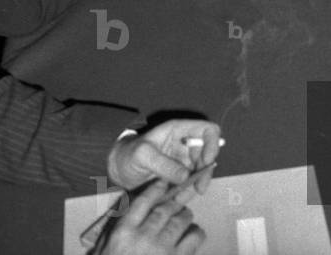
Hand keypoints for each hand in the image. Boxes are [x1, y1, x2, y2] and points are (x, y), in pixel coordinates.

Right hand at [99, 180, 203, 254]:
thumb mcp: (105, 249)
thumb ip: (118, 228)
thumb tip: (133, 207)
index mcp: (124, 232)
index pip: (143, 201)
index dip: (155, 189)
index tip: (163, 183)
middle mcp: (144, 237)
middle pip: (165, 208)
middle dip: (173, 202)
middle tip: (177, 201)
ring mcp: (162, 250)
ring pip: (181, 220)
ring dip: (185, 216)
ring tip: (185, 217)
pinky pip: (194, 238)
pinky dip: (195, 232)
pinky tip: (192, 235)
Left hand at [108, 120, 222, 191]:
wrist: (118, 170)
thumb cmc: (128, 155)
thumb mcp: (142, 156)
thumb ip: (163, 164)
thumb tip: (186, 176)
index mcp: (179, 130)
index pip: (207, 130)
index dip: (212, 144)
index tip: (206, 162)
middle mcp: (184, 144)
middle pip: (208, 154)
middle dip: (205, 172)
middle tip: (199, 188)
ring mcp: (183, 160)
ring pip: (201, 172)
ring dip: (196, 185)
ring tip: (183, 196)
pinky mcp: (179, 176)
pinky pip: (191, 184)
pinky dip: (188, 193)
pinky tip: (178, 199)